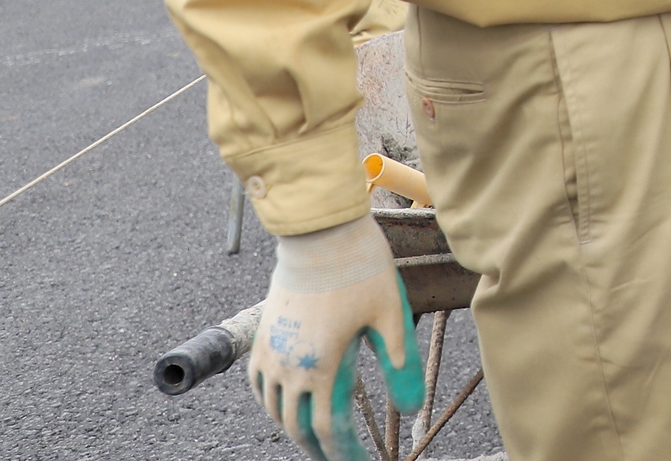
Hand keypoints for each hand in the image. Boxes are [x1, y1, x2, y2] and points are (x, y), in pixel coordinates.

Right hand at [250, 214, 425, 459]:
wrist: (321, 233)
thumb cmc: (361, 269)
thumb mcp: (391, 316)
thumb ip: (400, 366)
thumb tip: (411, 409)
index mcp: (323, 367)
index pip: (330, 430)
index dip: (346, 455)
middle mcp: (291, 367)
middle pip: (299, 428)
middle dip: (321, 450)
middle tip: (342, 458)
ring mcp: (272, 352)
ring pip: (276, 411)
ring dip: (296, 430)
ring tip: (318, 439)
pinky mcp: (263, 336)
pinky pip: (259, 384)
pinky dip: (273, 404)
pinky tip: (287, 405)